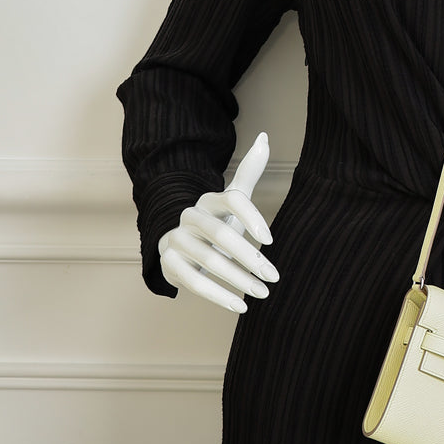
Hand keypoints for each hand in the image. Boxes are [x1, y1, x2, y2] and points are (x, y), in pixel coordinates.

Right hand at [158, 133, 278, 312]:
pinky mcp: (168, 264)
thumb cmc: (216, 222)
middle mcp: (190, 217)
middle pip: (222, 235)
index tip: (272, 241)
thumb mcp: (233, 198)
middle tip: (274, 276)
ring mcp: (176, 240)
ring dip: (239, 280)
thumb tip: (264, 137)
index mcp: (209, 199)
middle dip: (251, 258)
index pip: (232, 200)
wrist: (179, 245)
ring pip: (210, 261)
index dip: (252, 218)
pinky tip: (240, 306)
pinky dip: (218, 296)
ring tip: (263, 293)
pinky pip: (194, 282)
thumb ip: (249, 171)